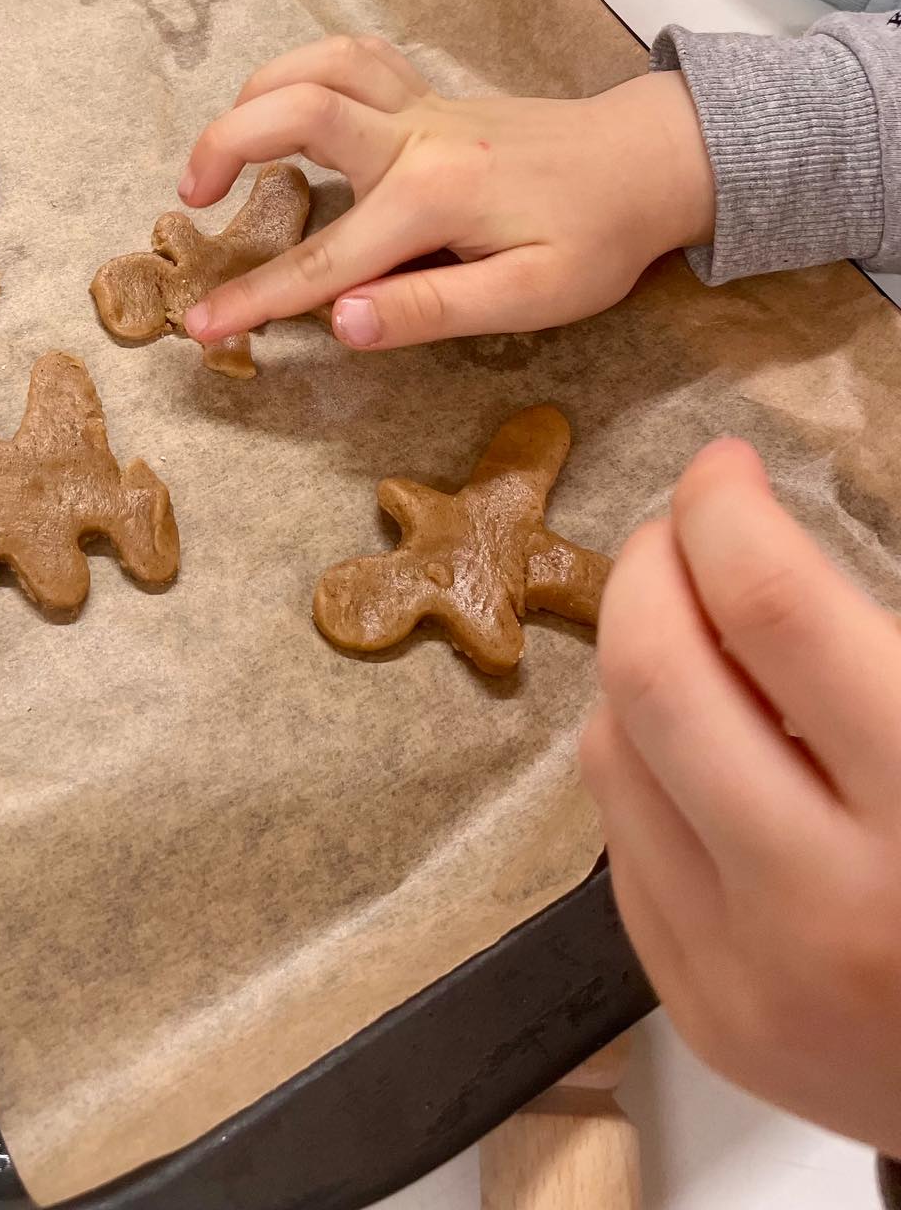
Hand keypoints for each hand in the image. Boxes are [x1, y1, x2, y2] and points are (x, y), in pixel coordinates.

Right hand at [177, 34, 714, 351]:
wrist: (652, 160)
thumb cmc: (598, 237)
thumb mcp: (531, 297)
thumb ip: (429, 309)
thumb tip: (337, 322)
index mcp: (434, 197)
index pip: (322, 260)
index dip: (254, 298)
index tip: (200, 325)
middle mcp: (416, 137)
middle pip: (297, 109)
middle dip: (227, 143)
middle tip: (193, 200)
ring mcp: (422, 106)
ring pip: (320, 64)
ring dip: (256, 95)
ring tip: (223, 150)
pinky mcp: (429, 96)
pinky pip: (352, 59)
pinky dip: (304, 72)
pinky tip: (287, 109)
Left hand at [583, 441, 900, 1157]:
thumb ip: (870, 650)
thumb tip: (756, 533)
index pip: (772, 608)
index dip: (726, 509)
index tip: (725, 469)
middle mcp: (824, 901)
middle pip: (657, 674)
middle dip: (652, 567)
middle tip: (685, 533)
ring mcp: (749, 973)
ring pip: (613, 752)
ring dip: (637, 661)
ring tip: (693, 634)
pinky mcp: (705, 1015)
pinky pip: (621, 844)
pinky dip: (645, 766)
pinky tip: (700, 748)